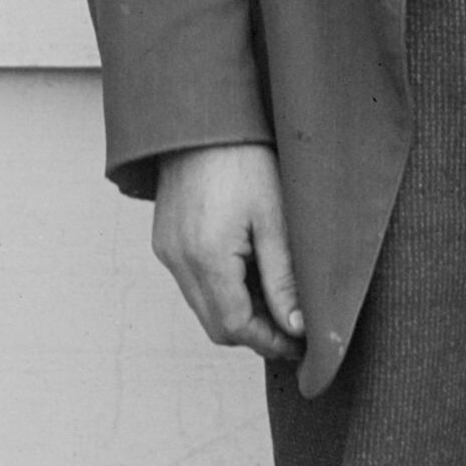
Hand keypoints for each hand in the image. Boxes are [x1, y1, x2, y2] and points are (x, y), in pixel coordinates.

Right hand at [149, 143, 304, 362]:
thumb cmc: (243, 161)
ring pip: (203, 307)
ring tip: (275, 296)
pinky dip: (221, 291)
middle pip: (216, 326)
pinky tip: (249, 272)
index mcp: (206, 257)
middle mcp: (177, 260)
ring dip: (238, 313)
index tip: (300, 343)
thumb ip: (283, 280)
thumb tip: (295, 327)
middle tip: (292, 326)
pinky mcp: (164, 241)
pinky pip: (192, 284)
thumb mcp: (275, 221)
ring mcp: (166, 251)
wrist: (201, 122)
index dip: (270, 343)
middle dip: (255, 334)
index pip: (235, 326)